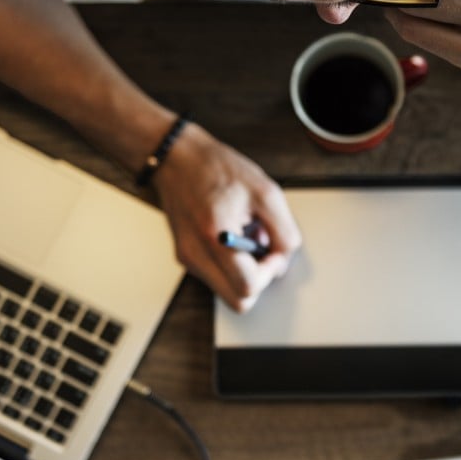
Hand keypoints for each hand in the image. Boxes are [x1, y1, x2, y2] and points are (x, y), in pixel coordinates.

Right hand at [151, 122, 300, 311]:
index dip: (270, 272)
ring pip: (226, 291)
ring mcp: (187, 258)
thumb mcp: (265, 192)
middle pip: (237, 301)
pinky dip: (230, 265)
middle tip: (262, 251)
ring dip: (243, 273)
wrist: (176, 158)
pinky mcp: (184, 256)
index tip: (274, 251)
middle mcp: (196, 254)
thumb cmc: (217, 168)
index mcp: (216, 235)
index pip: (248, 286)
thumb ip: (283, 231)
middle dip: (257, 280)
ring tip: (245, 239)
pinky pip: (215, 276)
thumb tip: (284, 258)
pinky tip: (232, 237)